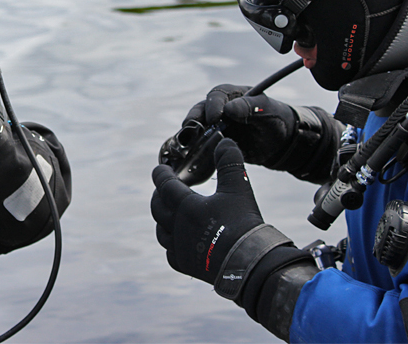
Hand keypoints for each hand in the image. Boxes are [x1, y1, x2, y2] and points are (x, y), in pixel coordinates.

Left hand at [152, 139, 317, 339]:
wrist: (250, 264)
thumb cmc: (243, 224)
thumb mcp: (238, 187)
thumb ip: (229, 162)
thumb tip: (225, 142)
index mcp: (186, 207)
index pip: (165, 185)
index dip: (161, 174)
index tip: (159, 168)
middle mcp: (177, 228)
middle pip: (157, 208)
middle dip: (159, 196)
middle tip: (164, 189)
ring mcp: (179, 249)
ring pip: (161, 231)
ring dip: (163, 220)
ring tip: (170, 213)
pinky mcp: (186, 266)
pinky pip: (171, 253)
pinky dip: (172, 243)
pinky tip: (180, 241)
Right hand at [183, 84, 296, 165]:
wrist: (281, 143)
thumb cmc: (275, 119)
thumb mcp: (266, 110)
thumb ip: (249, 107)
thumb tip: (229, 108)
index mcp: (232, 95)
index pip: (217, 95)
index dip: (213, 105)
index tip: (214, 117)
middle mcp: (219, 109)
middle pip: (201, 110)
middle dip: (194, 117)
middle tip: (191, 126)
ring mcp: (215, 125)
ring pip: (198, 126)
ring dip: (191, 133)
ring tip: (187, 141)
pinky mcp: (214, 142)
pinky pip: (202, 143)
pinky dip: (196, 148)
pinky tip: (192, 153)